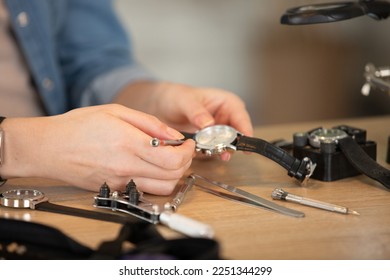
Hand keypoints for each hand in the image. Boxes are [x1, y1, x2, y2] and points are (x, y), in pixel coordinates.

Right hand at [0, 104, 194, 194]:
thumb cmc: (78, 126)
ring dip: (174, 175)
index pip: (173, 160)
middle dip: (185, 163)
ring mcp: (120, 182)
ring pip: (163, 188)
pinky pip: (145, 190)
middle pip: (173, 177)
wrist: (49, 147)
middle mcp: (126, 168)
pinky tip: (151, 166)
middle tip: (181, 150)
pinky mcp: (115, 190)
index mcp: (129, 144)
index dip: (188, 153)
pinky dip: (157, 181)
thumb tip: (174, 136)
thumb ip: (150, 124)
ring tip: (168, 158)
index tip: (188, 144)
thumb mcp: (117, 112)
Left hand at [115, 81, 253, 159]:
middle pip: (236, 134)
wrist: (161, 106)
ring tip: (217, 154)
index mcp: (227, 103)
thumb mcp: (185, 101)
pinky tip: (202, 154)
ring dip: (221, 151)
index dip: (244, 130)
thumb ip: (196, 112)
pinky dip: (209, 154)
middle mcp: (226, 119)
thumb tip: (209, 124)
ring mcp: (218, 133)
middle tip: (226, 151)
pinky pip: (213, 152)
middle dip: (232, 143)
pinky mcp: (208, 144)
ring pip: (226, 145)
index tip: (243, 143)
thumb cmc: (176, 97)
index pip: (241, 117)